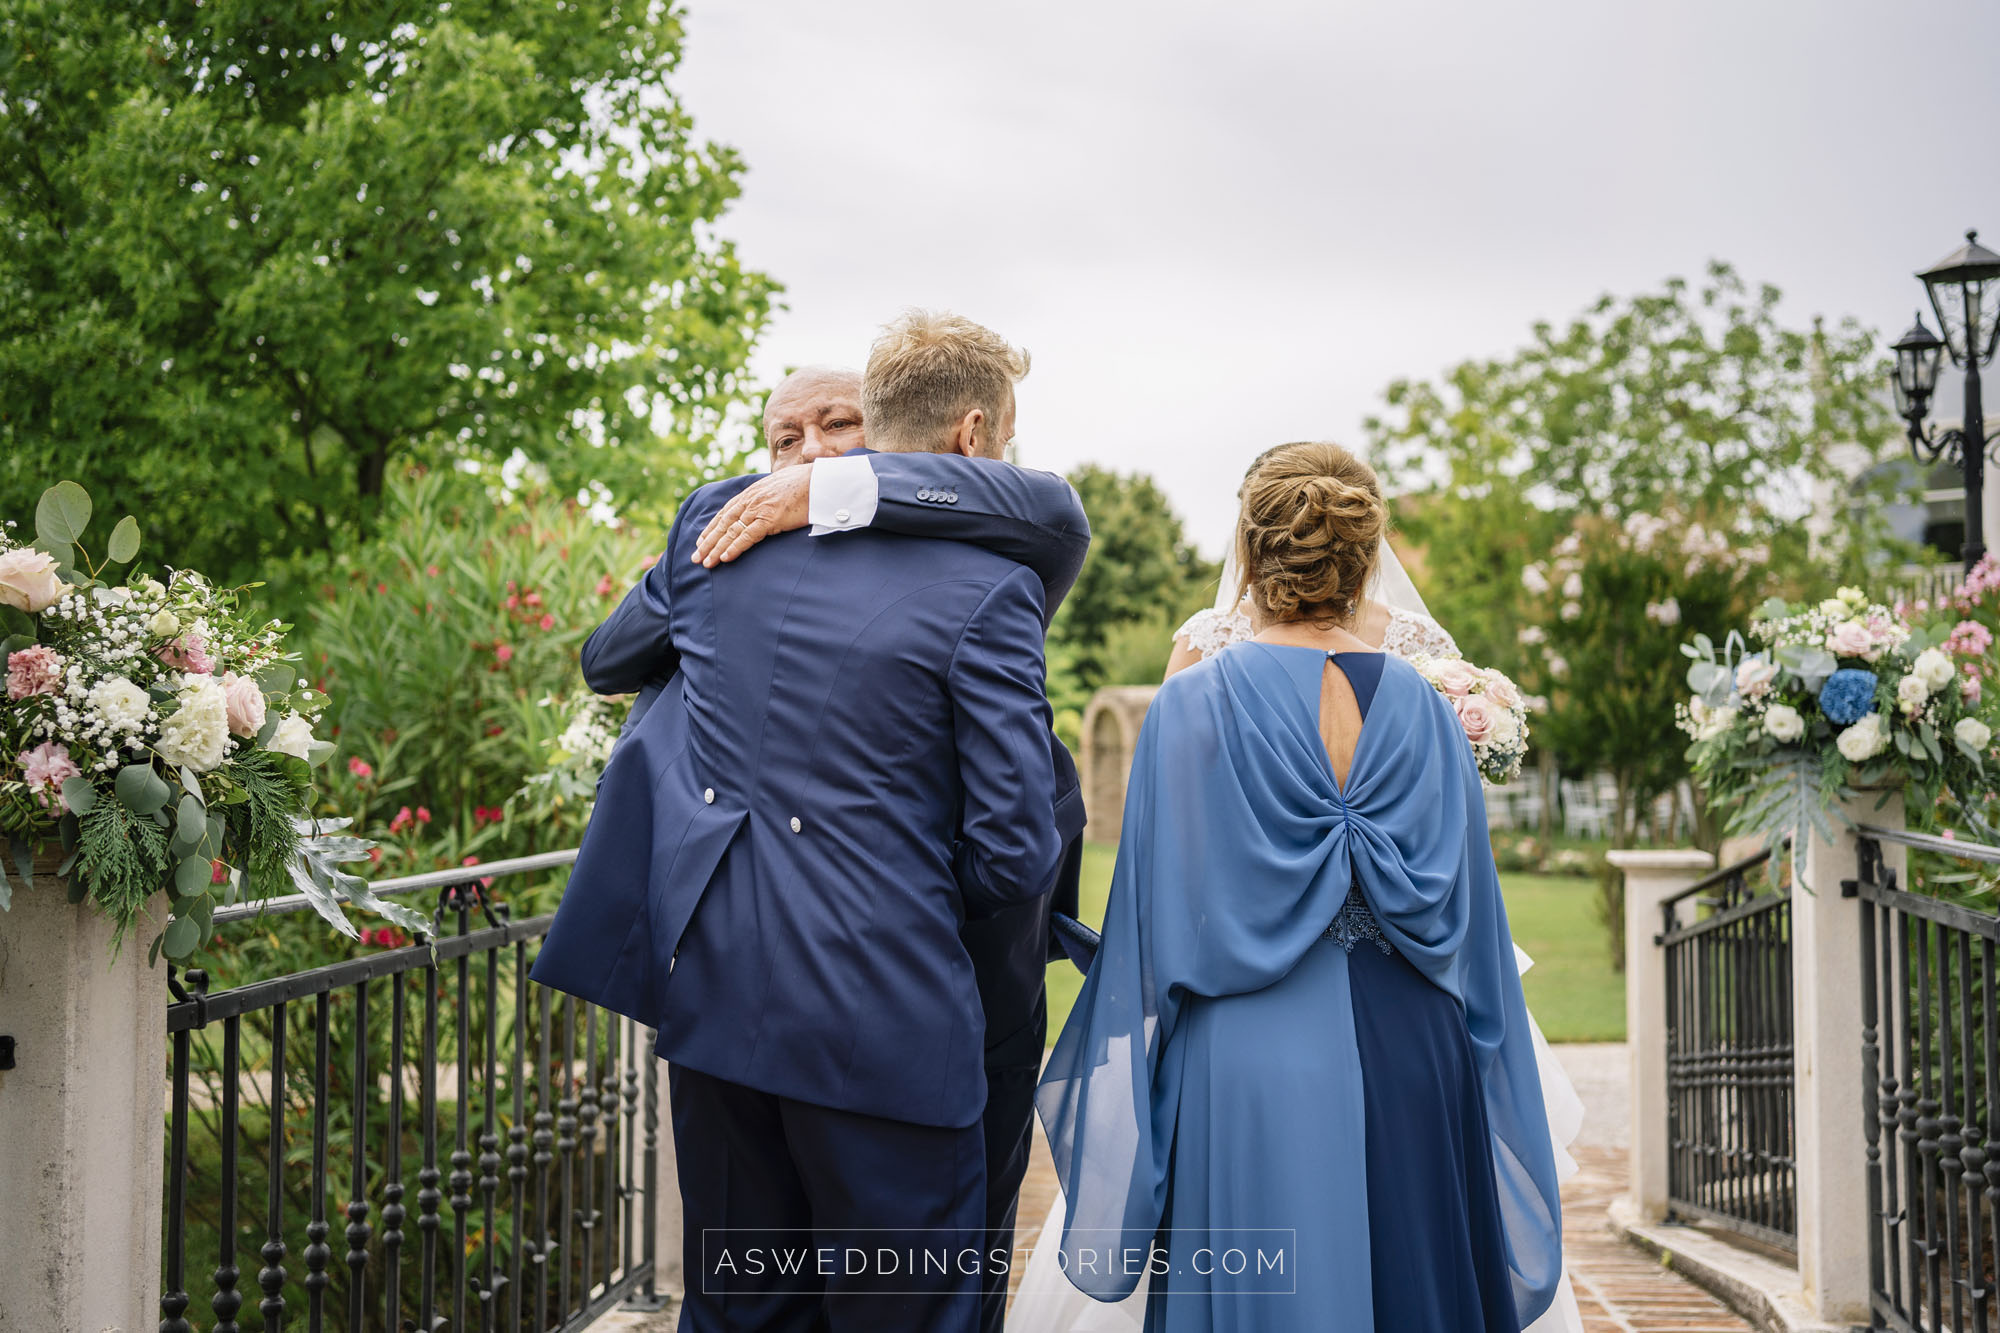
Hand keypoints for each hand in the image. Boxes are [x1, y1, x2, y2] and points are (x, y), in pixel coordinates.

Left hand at [692, 465, 812, 566]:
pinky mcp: (770, 518)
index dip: (712, 528)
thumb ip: (770, 495)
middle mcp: (751, 500)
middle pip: (723, 523)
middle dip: (707, 542)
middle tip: (695, 557)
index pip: (726, 512)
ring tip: (705, 562)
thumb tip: (771, 502)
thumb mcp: (781, 485)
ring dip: (716, 548)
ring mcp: (759, 509)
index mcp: (752, 492)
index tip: (702, 541)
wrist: (821, 480)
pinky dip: (734, 547)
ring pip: (730, 532)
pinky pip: (747, 536)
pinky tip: (724, 558)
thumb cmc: (806, 483)